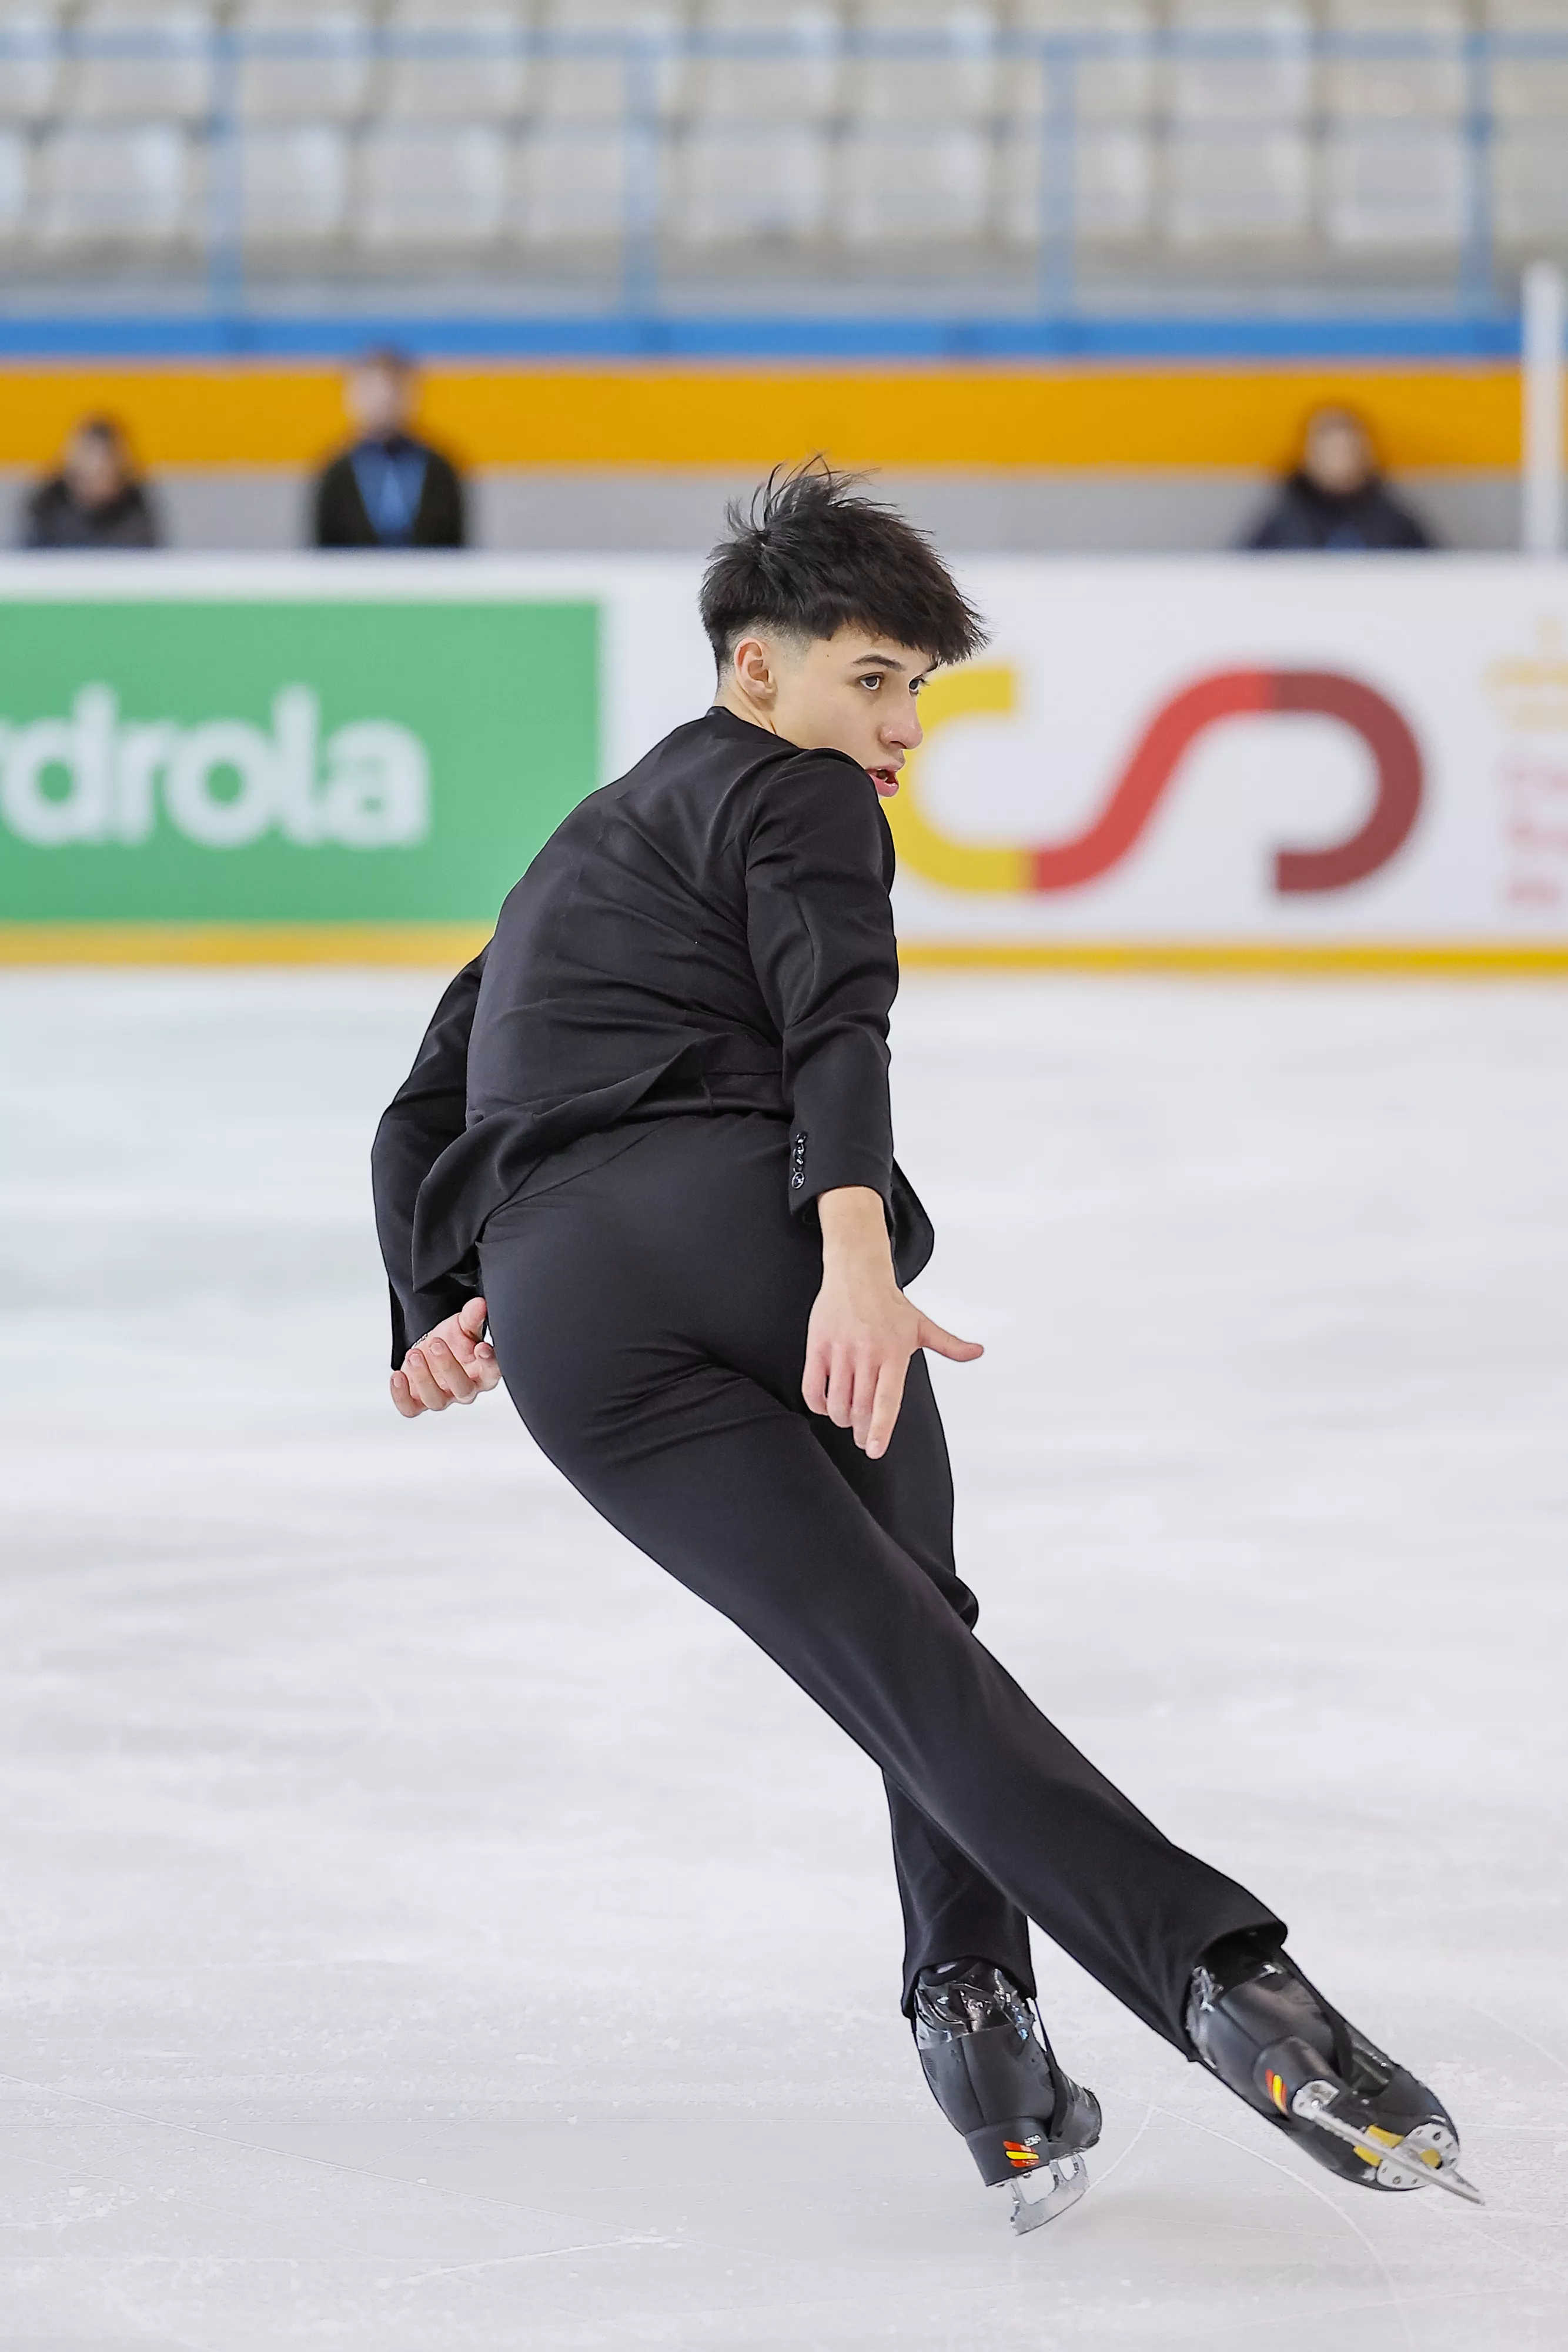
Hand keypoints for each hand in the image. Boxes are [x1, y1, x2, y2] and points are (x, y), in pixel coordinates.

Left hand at [390, 1296, 500, 1419]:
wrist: (432, 1347)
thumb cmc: (454, 1340)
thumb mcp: (464, 1324)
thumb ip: (473, 1316)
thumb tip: (480, 1304)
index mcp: (483, 1371)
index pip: (492, 1371)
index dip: (489, 1362)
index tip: (480, 1347)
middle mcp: (466, 1389)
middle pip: (463, 1389)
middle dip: (448, 1366)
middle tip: (436, 1343)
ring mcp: (443, 1397)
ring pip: (436, 1401)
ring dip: (423, 1378)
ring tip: (414, 1354)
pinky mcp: (419, 1402)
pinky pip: (411, 1409)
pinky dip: (401, 1396)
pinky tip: (398, 1376)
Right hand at [802, 1187, 981, 1459]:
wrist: (857, 1273)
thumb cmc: (890, 1305)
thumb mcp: (923, 1325)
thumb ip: (950, 1344)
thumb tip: (978, 1351)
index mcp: (894, 1352)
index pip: (887, 1400)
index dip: (881, 1428)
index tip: (874, 1450)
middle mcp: (866, 1352)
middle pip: (861, 1407)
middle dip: (862, 1431)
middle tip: (864, 1440)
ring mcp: (840, 1350)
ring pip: (836, 1402)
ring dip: (842, 1418)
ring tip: (849, 1418)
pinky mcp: (817, 1346)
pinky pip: (812, 1387)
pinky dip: (818, 1404)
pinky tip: (827, 1405)